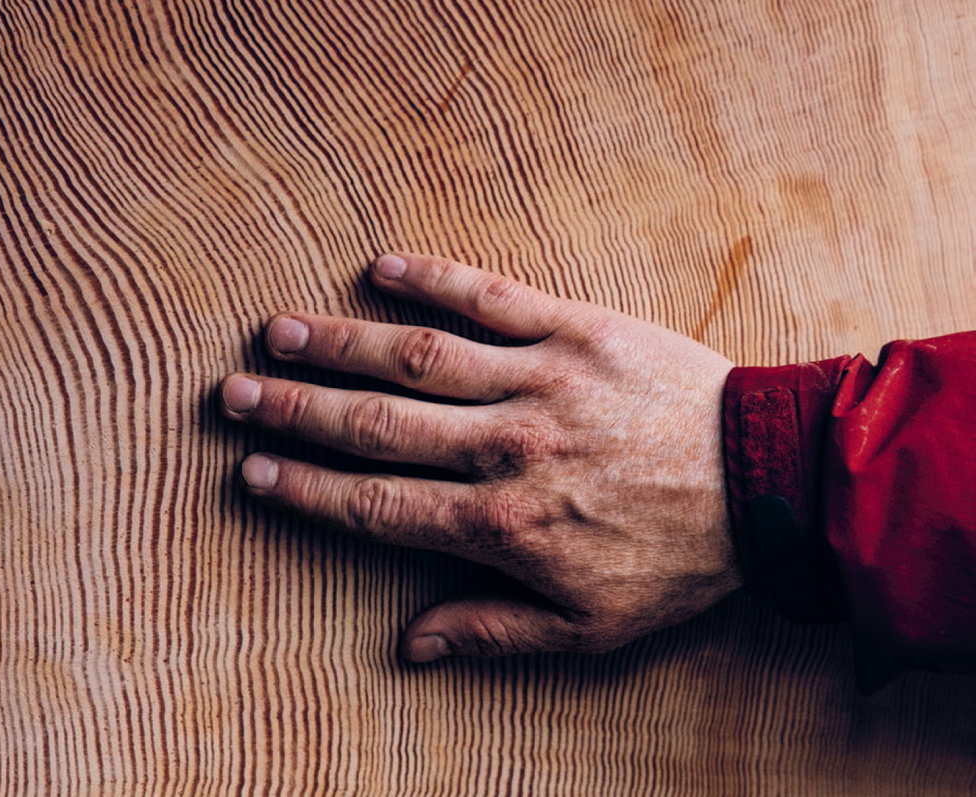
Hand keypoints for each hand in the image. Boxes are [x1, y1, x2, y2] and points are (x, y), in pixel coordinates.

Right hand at [219, 253, 741, 661]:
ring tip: (280, 332)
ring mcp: (540, 381)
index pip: (379, 504)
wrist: (763, 482)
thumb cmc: (677, 559)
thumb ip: (494, 633)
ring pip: (419, 358)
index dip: (308, 490)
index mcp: (503, 524)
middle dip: (298, 413)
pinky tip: (383, 267)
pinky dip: (434, 278)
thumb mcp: (590, 628)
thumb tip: (410, 648)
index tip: (256, 471)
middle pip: (377, 426)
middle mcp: (506, 448)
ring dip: (342, 344)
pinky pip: (493, 297)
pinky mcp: (578, 329)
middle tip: (237, 395)